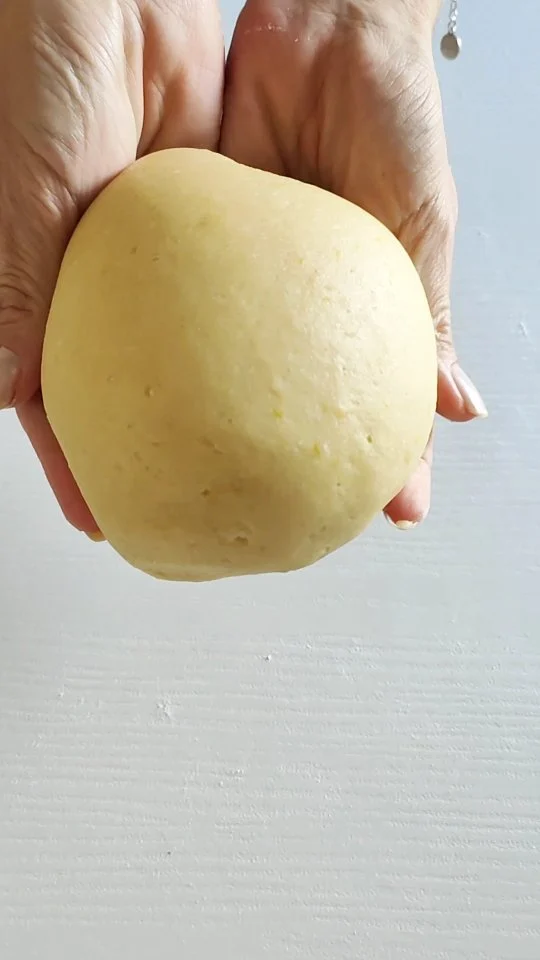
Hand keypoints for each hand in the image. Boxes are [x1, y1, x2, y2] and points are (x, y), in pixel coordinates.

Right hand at [0, 0, 222, 533]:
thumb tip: (8, 392)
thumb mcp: (22, 184)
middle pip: (125, 384)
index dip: (74, 461)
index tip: (104, 516)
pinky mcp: (206, 220)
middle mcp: (95, 276)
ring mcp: (154, 256)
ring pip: (182, 348)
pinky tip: (276, 373)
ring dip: (212, 401)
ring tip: (246, 459)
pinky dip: (250, 334)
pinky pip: (231, 291)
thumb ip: (15, 287)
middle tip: (187, 506)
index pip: (52, 394)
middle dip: (153, 447)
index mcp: (37, 279)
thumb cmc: (36, 60)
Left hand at [220, 0, 486, 526]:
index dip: (383, 461)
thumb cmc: (391, 114)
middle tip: (279, 518)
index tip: (383, 515)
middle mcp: (303, 305)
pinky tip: (163, 390)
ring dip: (222, 420)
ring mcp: (251, 280)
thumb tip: (454, 407)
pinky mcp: (205, 244)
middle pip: (298, 398)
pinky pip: (185, 301)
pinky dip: (175, 345)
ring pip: (234, 365)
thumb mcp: (420, 226)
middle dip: (292, 459)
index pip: (376, 399)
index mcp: (362, 308)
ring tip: (209, 479)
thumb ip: (428, 317)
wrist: (329, 26)